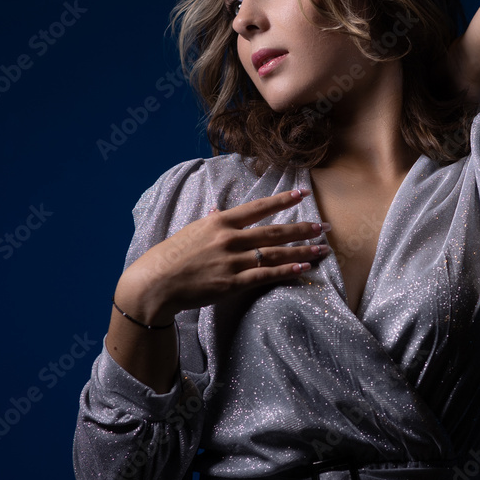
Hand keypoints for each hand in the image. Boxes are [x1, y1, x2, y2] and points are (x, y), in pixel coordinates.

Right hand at [118, 187, 330, 323]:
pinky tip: (302, 269)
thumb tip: (219, 209)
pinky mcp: (231, 283)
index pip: (257, 208)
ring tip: (321, 251)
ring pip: (275, 254)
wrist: (156, 283)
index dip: (282, 201)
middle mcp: (229, 238)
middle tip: (323, 228)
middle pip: (274, 231)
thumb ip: (210, 220)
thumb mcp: (191, 231)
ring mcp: (232, 261)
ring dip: (301, 252)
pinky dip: (285, 271)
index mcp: (219, 222)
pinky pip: (265, 276)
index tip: (302, 196)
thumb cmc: (170, 256)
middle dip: (302, 230)